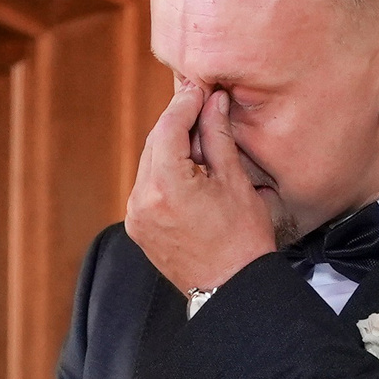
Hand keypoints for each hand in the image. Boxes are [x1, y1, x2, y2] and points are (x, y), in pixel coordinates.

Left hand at [125, 84, 279, 299]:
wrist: (232, 291)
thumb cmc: (242, 241)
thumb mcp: (235, 181)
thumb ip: (217, 137)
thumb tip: (213, 102)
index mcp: (166, 187)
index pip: (167, 127)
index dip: (184, 103)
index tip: (199, 88)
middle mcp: (142, 201)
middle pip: (154, 143)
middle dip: (176, 122)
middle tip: (201, 104)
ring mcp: (136, 217)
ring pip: (149, 164)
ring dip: (170, 146)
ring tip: (200, 138)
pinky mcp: (138, 228)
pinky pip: (148, 187)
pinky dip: (164, 172)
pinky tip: (188, 168)